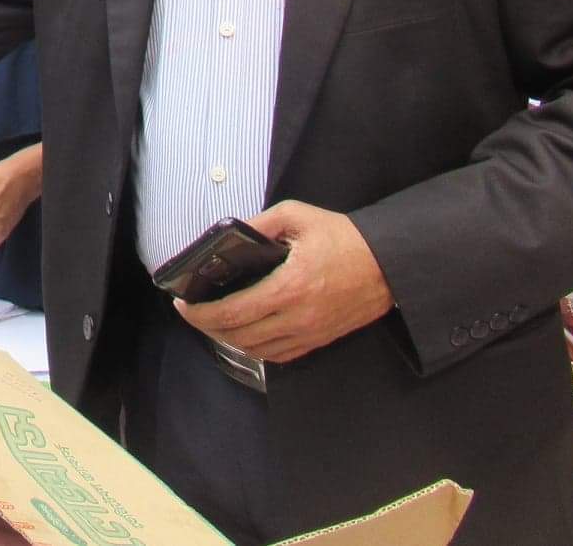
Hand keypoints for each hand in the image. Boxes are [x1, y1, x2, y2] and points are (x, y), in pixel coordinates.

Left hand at [175, 201, 394, 364]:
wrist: (389, 264)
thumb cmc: (343, 237)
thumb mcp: (296, 216)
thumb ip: (259, 224)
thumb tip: (226, 235)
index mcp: (288, 286)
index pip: (233, 311)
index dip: (201, 313)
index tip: (183, 304)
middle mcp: (297, 317)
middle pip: (239, 336)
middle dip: (207, 327)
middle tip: (191, 313)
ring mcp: (309, 333)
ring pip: (256, 350)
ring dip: (228, 340)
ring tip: (212, 322)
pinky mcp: (319, 340)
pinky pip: (279, 356)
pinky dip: (255, 349)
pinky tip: (244, 334)